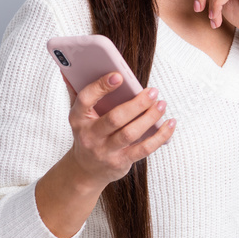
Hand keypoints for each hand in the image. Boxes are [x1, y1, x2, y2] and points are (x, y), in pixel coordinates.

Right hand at [66, 72, 175, 188]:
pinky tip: (170, 124)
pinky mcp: (120, 162)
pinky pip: (143, 149)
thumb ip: (77, 90)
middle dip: (137, 104)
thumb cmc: (88, 133)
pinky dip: (160, 136)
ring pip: (130, 133)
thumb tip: (68, 68)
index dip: (101, 87)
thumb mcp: (79, 114)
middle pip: (115, 118)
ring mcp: (105, 151)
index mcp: (78, 118)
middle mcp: (90, 136)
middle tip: (153, 91)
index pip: (85, 99)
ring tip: (162, 104)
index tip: (119, 76)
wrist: (86, 170)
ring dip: (150, 118)